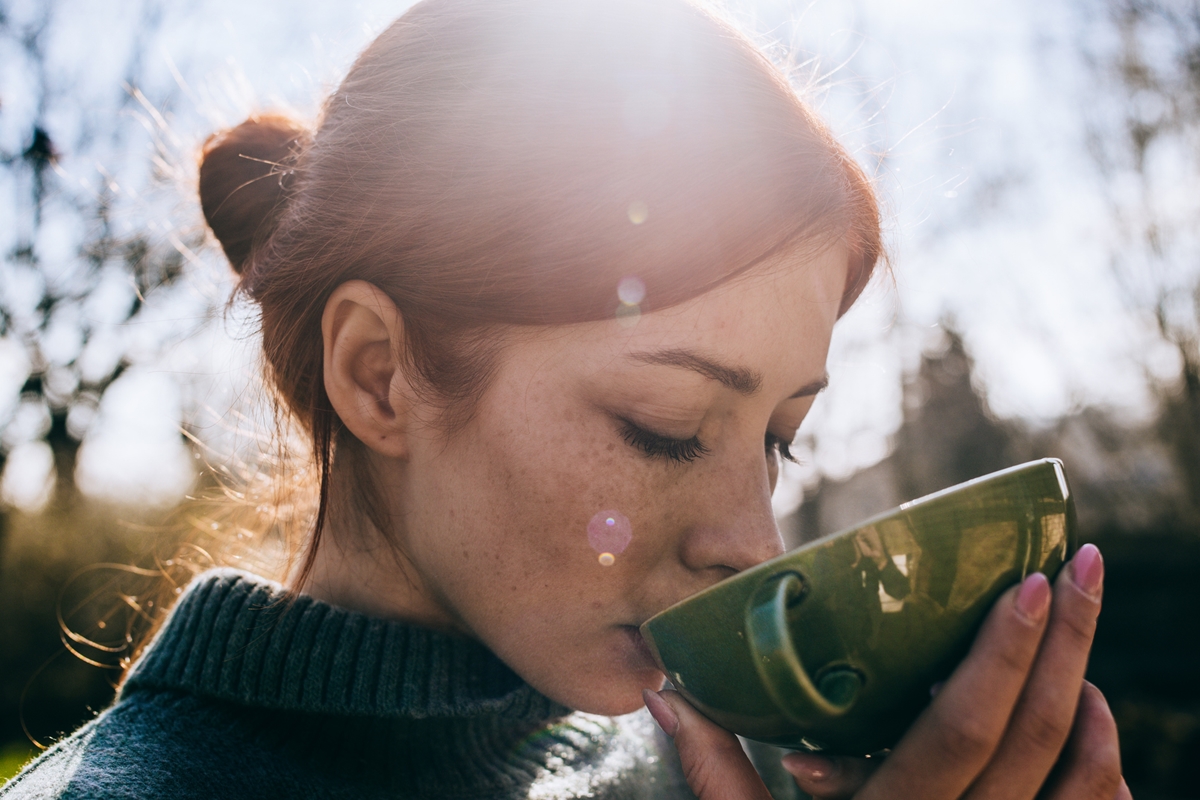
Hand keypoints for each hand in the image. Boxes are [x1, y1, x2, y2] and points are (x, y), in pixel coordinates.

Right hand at [642, 544, 1130, 799]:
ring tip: (1083, 625)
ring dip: (1090, 698)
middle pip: (1036, 734)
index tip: (1025, 583)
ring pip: (1078, 776)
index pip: (963, 728)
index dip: (1002, 654)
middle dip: (1067, 643)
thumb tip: (663, 689)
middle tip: (1082, 565)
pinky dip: (1104, 765)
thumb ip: (713, 767)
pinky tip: (1094, 715)